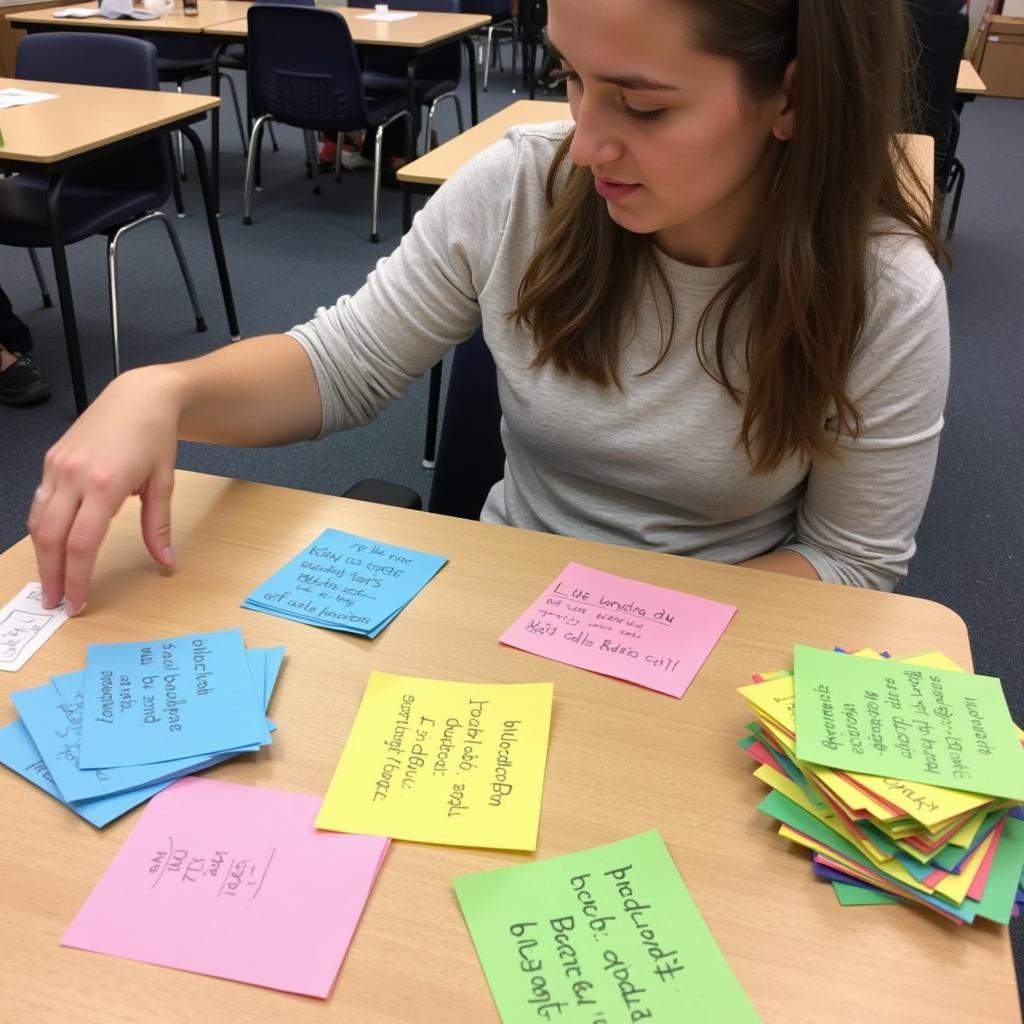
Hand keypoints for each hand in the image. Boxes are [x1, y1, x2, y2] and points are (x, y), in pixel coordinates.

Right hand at [28, 366, 182, 614]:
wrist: (139, 396)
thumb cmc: (155, 438)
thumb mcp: (164, 483)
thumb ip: (158, 526)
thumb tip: (166, 563)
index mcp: (105, 484)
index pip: (81, 544)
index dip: (77, 577)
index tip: (78, 602)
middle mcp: (74, 476)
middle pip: (51, 538)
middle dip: (52, 575)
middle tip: (56, 603)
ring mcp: (57, 467)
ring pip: (37, 521)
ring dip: (42, 556)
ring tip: (51, 582)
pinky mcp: (50, 460)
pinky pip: (38, 502)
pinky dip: (40, 529)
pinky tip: (49, 547)